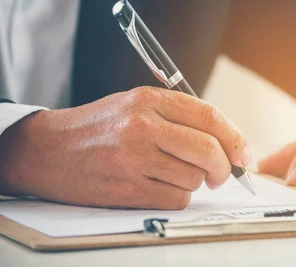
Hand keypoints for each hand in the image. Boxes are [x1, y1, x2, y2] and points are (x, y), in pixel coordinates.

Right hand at [0, 87, 250, 208]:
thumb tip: (226, 142)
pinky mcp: (127, 189)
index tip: (244, 154)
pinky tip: (161, 186)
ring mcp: (135, 159)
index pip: (210, 117)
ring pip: (194, 177)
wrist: (48, 149)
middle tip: (220, 173)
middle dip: (224, 166)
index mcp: (149, 100)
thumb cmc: (98, 126)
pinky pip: (176, 198)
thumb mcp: (136, 104)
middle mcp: (143, 126)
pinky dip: (178, 196)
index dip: (236, 138)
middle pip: (208, 149)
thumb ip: (179, 116)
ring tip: (173, 173)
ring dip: (194, 181)